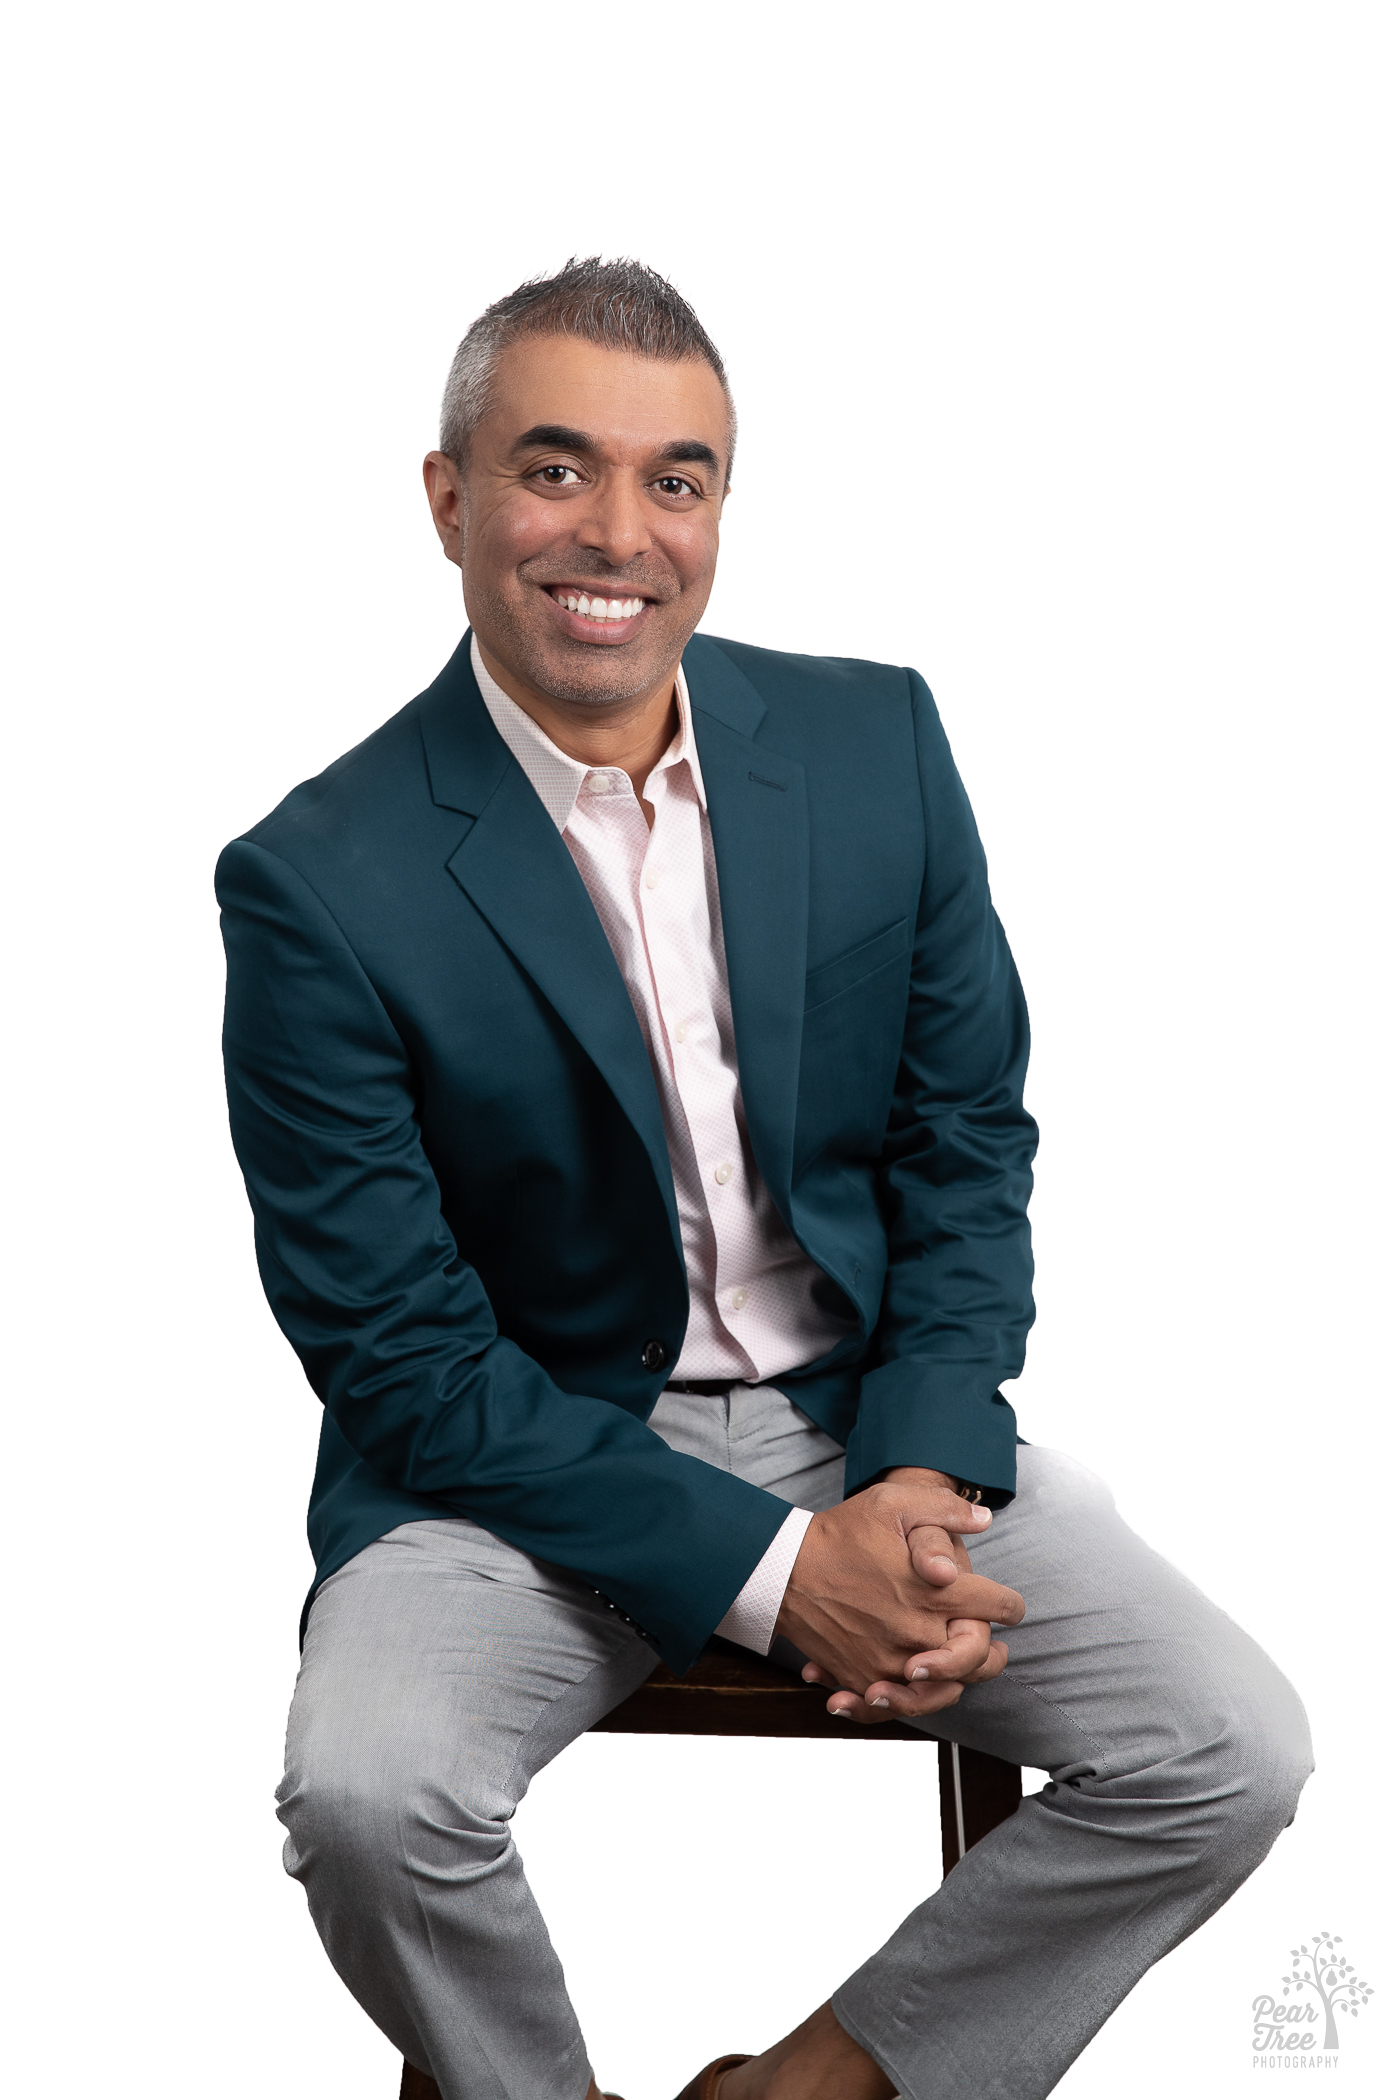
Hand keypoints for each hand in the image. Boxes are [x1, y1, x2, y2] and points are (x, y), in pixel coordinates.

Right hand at [775, 1474, 1022, 1724]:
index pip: (998, 1607)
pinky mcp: (864, 1678)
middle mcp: (920, 1632)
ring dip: (959, 1680)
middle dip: (992, 1650)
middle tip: (994, 1645)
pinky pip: (901, 1703)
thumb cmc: (839, 1534)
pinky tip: (915, 1686)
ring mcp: (892, 1661)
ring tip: (960, 1670)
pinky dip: (913, 1699)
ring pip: (946, 1690)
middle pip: (981, 1659)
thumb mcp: (892, 1504)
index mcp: (935, 1592)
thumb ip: (944, 1508)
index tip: (1007, 1605)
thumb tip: (985, 1518)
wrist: (783, 1571)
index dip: (1010, 1604)